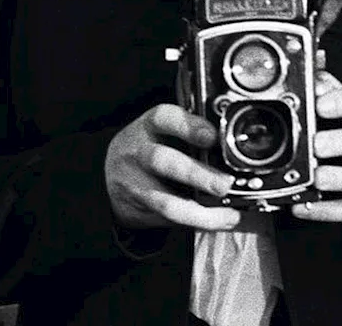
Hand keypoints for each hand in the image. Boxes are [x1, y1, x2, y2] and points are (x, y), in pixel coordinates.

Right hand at [105, 104, 243, 230]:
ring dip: (200, 211)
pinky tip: (221, 221)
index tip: (212, 136)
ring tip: (228, 214)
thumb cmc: (149, 146)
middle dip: (196, 175)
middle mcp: (139, 153)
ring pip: (165, 201)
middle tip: (224, 184)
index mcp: (149, 126)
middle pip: (163, 161)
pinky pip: (170, 220)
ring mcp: (137, 185)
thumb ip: (190, 131)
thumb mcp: (161, 129)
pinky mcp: (142, 210)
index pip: (164, 118)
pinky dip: (199, 222)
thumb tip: (232, 141)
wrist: (109, 177)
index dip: (189, 127)